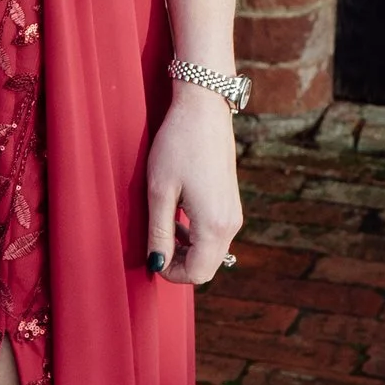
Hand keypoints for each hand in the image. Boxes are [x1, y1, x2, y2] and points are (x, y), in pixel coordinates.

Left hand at [145, 82, 242, 286]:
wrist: (204, 111)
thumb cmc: (177, 146)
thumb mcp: (159, 191)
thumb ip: (159, 232)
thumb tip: (156, 264)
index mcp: (214, 225)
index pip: (197, 273)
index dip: (170, 273)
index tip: (150, 256)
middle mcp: (231, 225)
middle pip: (207, 267)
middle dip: (179, 264)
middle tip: (154, 245)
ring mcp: (234, 214)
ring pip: (212, 252)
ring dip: (186, 251)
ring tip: (163, 228)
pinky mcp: (231, 204)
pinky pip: (216, 236)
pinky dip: (196, 237)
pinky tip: (178, 217)